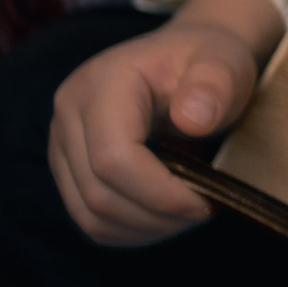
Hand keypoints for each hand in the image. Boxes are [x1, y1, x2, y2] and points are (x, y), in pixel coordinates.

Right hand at [48, 0, 280, 246]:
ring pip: (89, 214)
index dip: (159, 193)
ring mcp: (63, 144)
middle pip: (97, 193)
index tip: (206, 202)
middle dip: (156, 215)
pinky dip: (130, 229)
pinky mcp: (69, 168)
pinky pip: (89, 218)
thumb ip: (215, 84)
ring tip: (189, 214)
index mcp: (100, 85)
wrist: (190, 57)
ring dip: (144, 228)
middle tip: (206, 210)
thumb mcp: (224, 61)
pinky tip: (167, 217)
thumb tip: (193, 121)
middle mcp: (68, 115)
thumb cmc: (209, 60)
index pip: (113, 159)